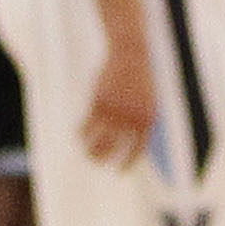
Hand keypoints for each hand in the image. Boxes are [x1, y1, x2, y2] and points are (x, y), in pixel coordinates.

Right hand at [82, 46, 157, 166]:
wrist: (132, 53)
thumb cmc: (140, 78)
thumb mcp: (147, 101)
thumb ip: (141, 122)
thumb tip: (134, 145)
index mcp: (146, 120)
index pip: (137, 151)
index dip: (127, 163)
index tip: (119, 172)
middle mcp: (130, 119)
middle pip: (114, 147)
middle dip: (103, 157)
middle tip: (95, 161)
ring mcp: (115, 110)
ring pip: (98, 139)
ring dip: (90, 149)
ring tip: (85, 152)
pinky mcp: (100, 101)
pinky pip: (88, 123)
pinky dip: (81, 131)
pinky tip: (77, 134)